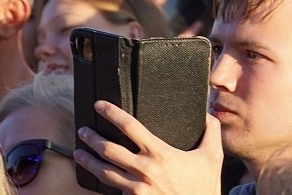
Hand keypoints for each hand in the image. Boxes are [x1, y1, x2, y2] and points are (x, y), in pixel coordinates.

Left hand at [74, 100, 221, 194]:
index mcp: (159, 153)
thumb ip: (211, 131)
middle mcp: (144, 170)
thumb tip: (209, 113)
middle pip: (108, 149)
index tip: (99, 105)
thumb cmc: (204, 185)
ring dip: (87, 161)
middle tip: (83, 131)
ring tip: (79, 153)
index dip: (112, 113)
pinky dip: (101, 182)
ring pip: (103, 172)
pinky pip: (112, 190)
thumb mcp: (213, 155)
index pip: (130, 126)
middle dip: (92, 138)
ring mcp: (135, 189)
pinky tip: (95, 176)